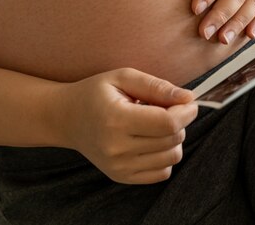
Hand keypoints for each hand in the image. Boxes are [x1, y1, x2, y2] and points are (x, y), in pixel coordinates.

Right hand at [55, 68, 197, 184]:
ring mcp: (118, 166)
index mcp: (116, 119)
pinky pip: (162, 172)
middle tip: (165, 108)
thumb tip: (188, 98)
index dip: (186, 112)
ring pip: (172, 157)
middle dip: (179, 121)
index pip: (167, 123)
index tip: (188, 102)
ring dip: (173, 139)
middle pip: (172, 139)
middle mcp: (116, 148)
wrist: (66, 118)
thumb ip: (157, 87)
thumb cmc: (96, 93)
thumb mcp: (123, 78)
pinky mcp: (121, 177)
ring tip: (154, 124)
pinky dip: (164, 156)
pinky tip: (150, 140)